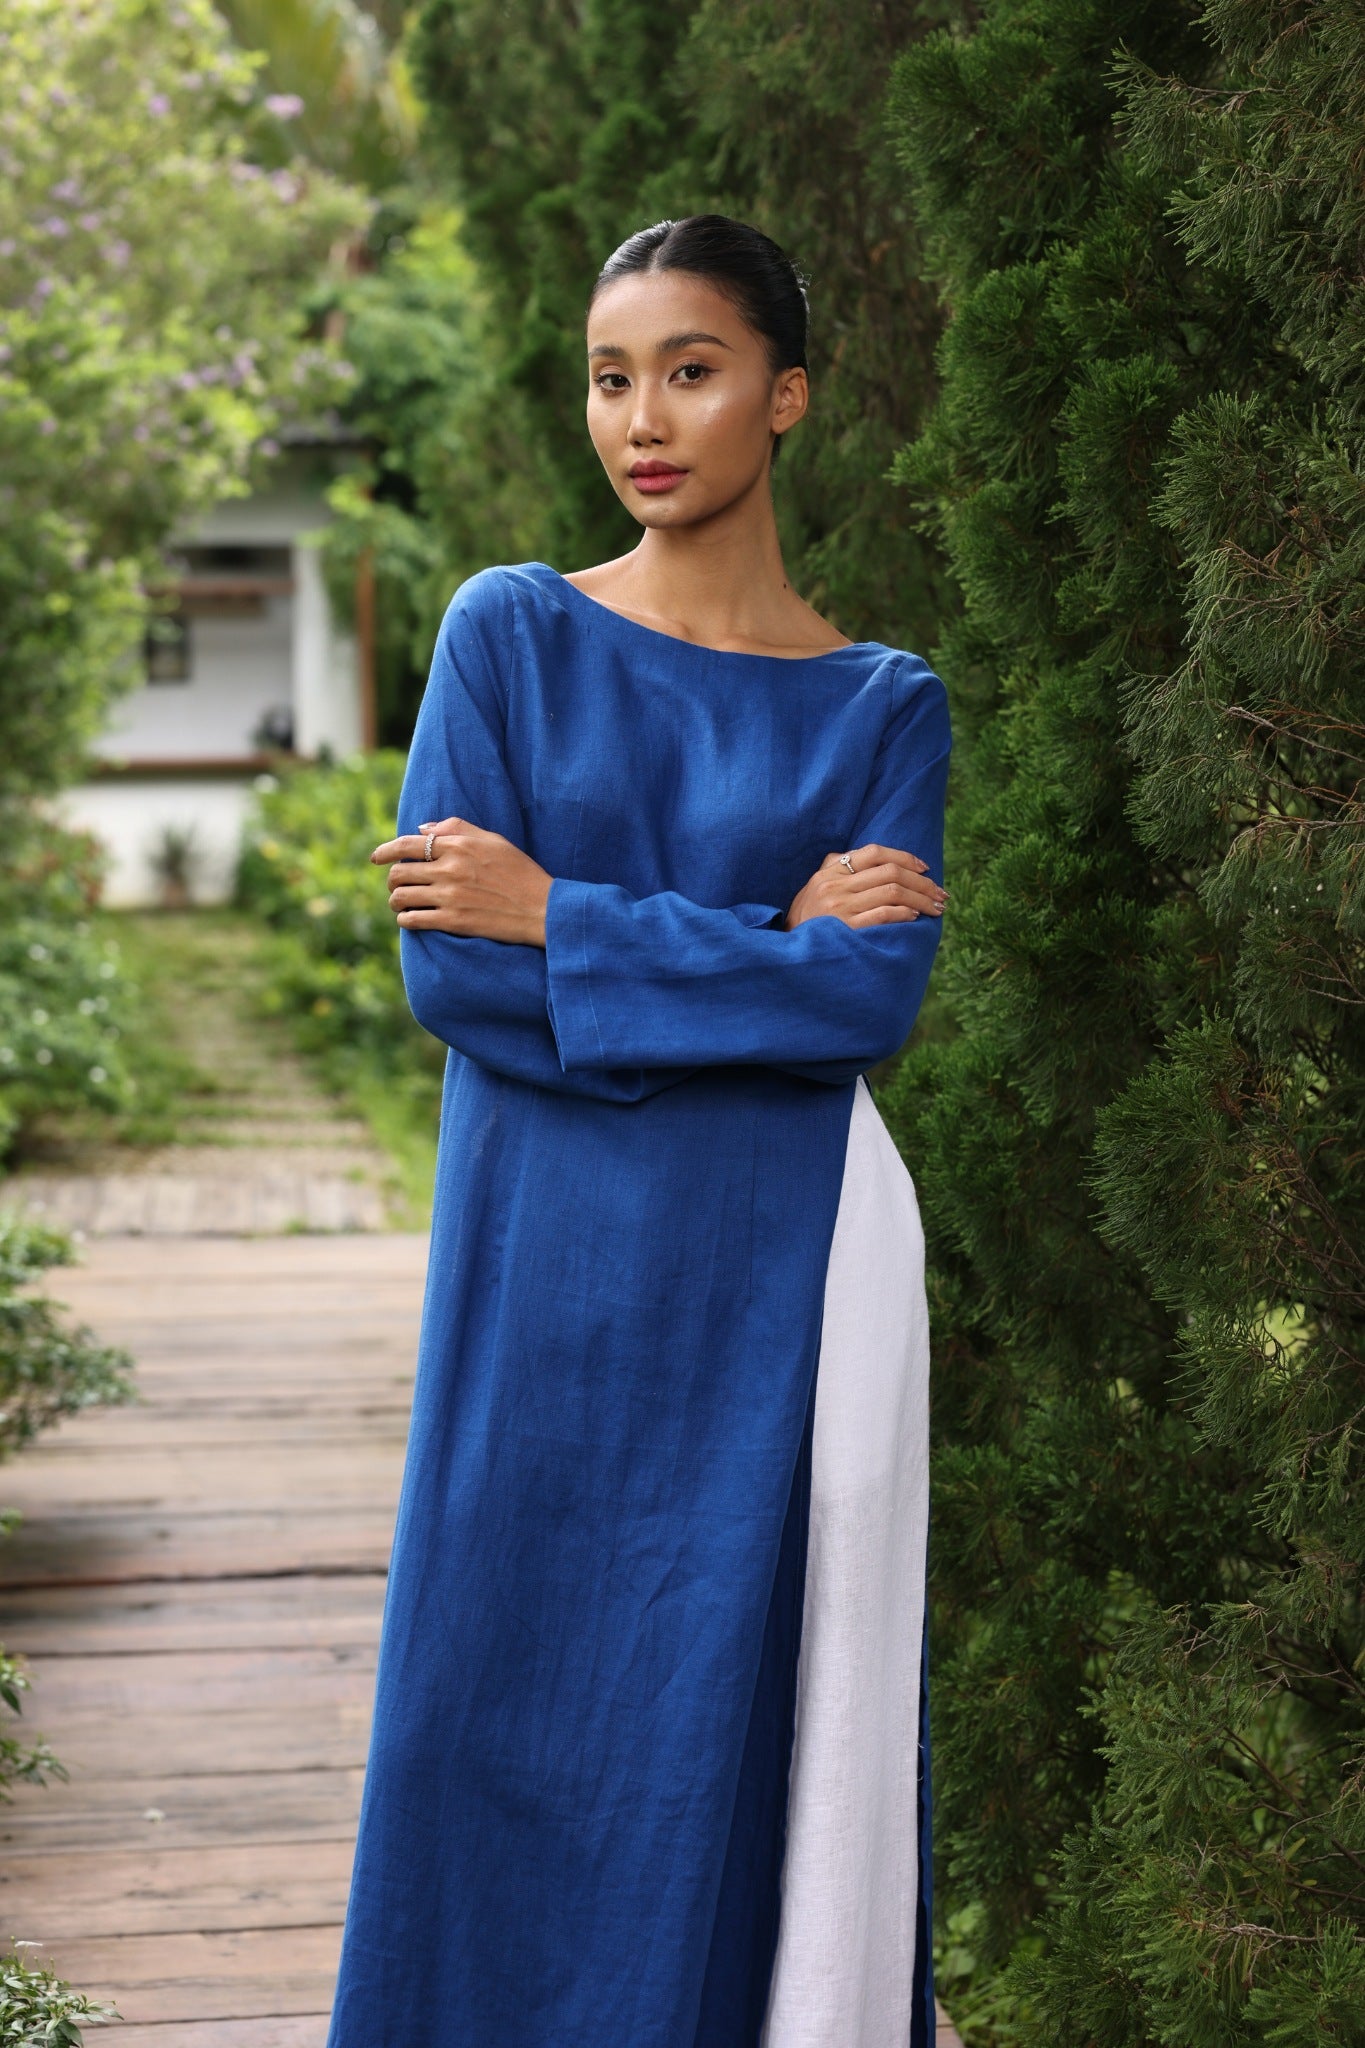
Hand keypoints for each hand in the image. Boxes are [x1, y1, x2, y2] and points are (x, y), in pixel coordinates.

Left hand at [371, 815, 551, 947]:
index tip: (375, 858)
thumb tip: (421, 829)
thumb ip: (456, 828)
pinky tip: (410, 919)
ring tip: (402, 903)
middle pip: (399, 873)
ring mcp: (449, 896)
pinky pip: (412, 920)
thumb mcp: (493, 840)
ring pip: (401, 897)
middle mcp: (449, 869)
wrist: (542, 908)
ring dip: (395, 901)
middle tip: (398, 885)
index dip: (385, 851)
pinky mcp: (453, 921)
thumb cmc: (520, 871)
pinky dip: (405, 919)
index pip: (407, 845)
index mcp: (458, 845)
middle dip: (392, 880)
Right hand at [784, 844, 947, 929]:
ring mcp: (840, 908)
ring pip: (892, 892)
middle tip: (941, 893)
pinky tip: (915, 917)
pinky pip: (882, 915)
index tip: (925, 868)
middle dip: (922, 882)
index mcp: (830, 872)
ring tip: (936, 908)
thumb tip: (872, 857)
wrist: (788, 950)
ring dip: (921, 899)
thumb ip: (837, 867)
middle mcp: (835, 886)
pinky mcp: (846, 929)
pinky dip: (903, 913)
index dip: (904, 857)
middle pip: (890, 872)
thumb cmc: (806, 919)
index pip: (874, 852)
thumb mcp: (816, 886)